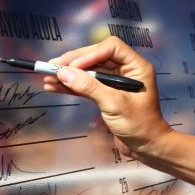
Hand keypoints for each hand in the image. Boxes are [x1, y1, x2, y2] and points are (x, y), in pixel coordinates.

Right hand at [41, 36, 170, 158]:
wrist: (146, 147)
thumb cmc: (138, 125)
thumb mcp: (113, 104)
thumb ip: (89, 87)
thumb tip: (63, 72)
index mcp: (136, 67)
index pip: (111, 47)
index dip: (90, 53)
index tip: (73, 66)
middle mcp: (127, 70)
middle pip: (97, 56)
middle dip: (74, 62)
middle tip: (51, 67)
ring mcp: (115, 82)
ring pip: (89, 70)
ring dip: (69, 73)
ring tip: (47, 77)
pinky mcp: (106, 94)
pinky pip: (87, 84)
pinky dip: (72, 85)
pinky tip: (54, 86)